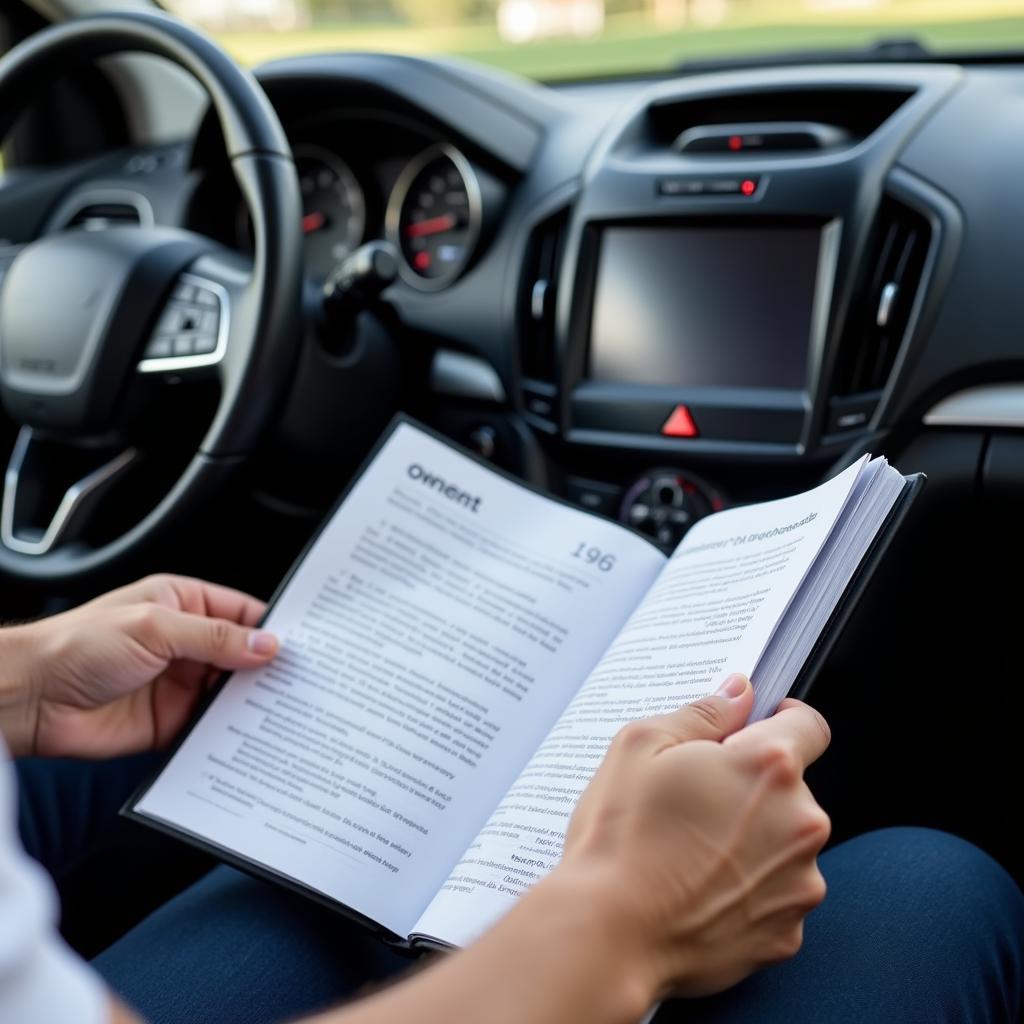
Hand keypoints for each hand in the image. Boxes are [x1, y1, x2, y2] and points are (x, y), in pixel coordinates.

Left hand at [1, 574, 278, 758]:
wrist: (28, 700)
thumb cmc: (76, 646)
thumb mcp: (154, 627)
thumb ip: (215, 637)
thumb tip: (266, 644)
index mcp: (183, 604)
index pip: (243, 612)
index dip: (273, 628)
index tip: (304, 645)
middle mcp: (186, 644)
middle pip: (243, 655)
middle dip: (270, 668)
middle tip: (304, 681)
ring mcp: (180, 684)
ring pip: (232, 693)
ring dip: (253, 702)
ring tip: (286, 711)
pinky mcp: (171, 723)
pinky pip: (211, 729)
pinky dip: (231, 734)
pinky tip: (251, 737)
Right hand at [557, 674, 830, 1000]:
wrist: (609, 935)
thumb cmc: (621, 836)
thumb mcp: (641, 745)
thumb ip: (702, 713)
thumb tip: (739, 693)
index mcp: (769, 766)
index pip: (809, 725)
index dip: (781, 722)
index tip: (753, 732)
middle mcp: (801, 822)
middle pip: (791, 789)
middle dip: (752, 788)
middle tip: (694, 801)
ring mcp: (799, 883)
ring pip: (784, 844)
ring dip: (753, 841)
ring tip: (691, 853)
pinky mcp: (787, 934)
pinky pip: (775, 896)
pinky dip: (746, 890)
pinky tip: (700, 892)